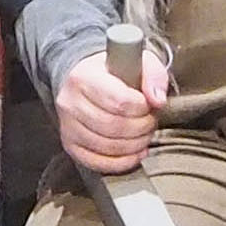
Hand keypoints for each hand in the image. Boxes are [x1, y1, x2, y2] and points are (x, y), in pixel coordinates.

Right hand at [55, 47, 169, 173]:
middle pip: (114, 127)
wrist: (88, 80)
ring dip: (135, 145)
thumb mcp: (137, 61)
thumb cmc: (113, 72)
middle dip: (141, 128)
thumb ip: (153, 75)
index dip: (142, 108)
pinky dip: (122, 162)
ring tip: (144, 134)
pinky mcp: (71, 146)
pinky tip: (134, 152)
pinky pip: (98, 163)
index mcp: (83, 76)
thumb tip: (157, 99)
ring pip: (108, 147)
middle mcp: (69, 102)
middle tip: (150, 121)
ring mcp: (67, 127)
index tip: (148, 105)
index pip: (119, 101)